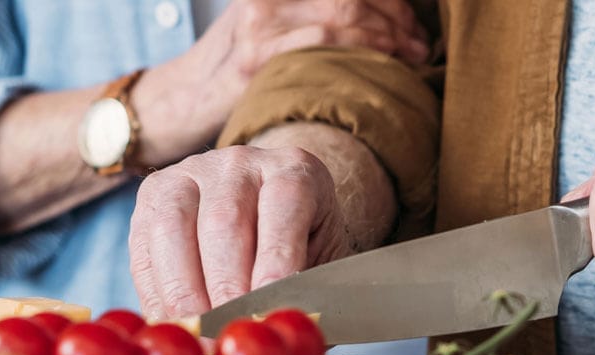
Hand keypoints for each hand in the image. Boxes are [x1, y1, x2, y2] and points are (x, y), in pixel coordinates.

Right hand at [129, 145, 354, 318]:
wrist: (265, 207)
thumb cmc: (300, 242)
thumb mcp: (320, 256)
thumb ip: (308, 287)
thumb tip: (284, 328)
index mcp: (293, 169)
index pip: (284, 204)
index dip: (274, 258)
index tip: (266, 307)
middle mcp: (240, 162)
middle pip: (224, 221)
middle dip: (224, 286)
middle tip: (228, 330)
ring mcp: (191, 172)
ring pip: (174, 227)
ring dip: (184, 290)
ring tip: (198, 334)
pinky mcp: (154, 193)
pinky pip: (143, 244)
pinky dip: (155, 291)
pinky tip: (170, 323)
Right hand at [131, 0, 428, 167]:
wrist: (175, 104)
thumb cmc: (231, 71)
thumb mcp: (268, 28)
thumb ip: (312, 19)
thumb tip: (378, 22)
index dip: (390, 1)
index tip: (412, 25)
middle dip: (396, 19)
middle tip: (419, 48)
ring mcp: (259, 27)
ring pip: (344, 17)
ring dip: (387, 40)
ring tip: (409, 61)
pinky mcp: (255, 63)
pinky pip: (323, 49)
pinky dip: (361, 57)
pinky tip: (378, 73)